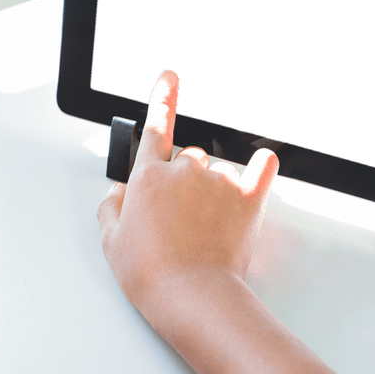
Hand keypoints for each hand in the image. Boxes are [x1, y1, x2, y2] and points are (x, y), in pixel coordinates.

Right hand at [96, 69, 278, 313]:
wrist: (190, 295)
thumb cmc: (149, 272)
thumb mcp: (112, 241)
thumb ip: (111, 209)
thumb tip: (118, 194)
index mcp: (148, 175)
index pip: (156, 125)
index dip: (163, 98)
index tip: (170, 77)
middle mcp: (185, 169)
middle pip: (189, 158)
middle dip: (184, 182)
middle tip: (180, 219)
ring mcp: (219, 182)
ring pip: (218, 171)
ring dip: (213, 189)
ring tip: (206, 228)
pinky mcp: (247, 199)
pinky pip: (262, 168)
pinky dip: (261, 167)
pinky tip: (261, 166)